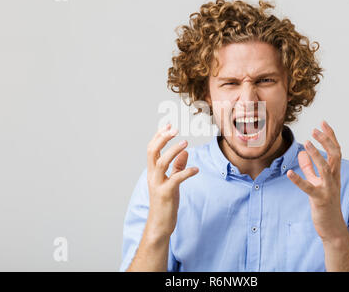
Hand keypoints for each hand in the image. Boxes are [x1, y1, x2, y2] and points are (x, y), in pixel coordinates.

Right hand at [145, 123, 198, 239]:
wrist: (160, 224)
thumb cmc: (166, 203)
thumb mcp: (172, 182)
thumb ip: (177, 166)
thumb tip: (185, 152)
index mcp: (153, 172)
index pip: (152, 149)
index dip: (159, 136)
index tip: (168, 125)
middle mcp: (152, 176)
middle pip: (152, 151)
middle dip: (163, 138)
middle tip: (175, 129)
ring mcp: (158, 185)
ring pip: (161, 162)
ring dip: (173, 151)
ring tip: (186, 143)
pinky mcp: (166, 194)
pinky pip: (175, 179)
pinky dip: (186, 172)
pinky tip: (196, 169)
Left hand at [287, 120, 348, 242]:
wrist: (332, 227)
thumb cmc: (325, 203)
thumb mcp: (316, 182)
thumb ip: (309, 168)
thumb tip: (301, 154)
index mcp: (334, 173)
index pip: (335, 150)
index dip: (330, 136)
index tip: (323, 122)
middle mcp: (334, 179)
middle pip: (335, 155)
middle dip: (326, 141)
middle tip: (315, 129)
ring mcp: (328, 189)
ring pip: (325, 168)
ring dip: (316, 154)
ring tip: (306, 142)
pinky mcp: (320, 199)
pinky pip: (309, 188)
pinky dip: (299, 180)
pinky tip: (289, 173)